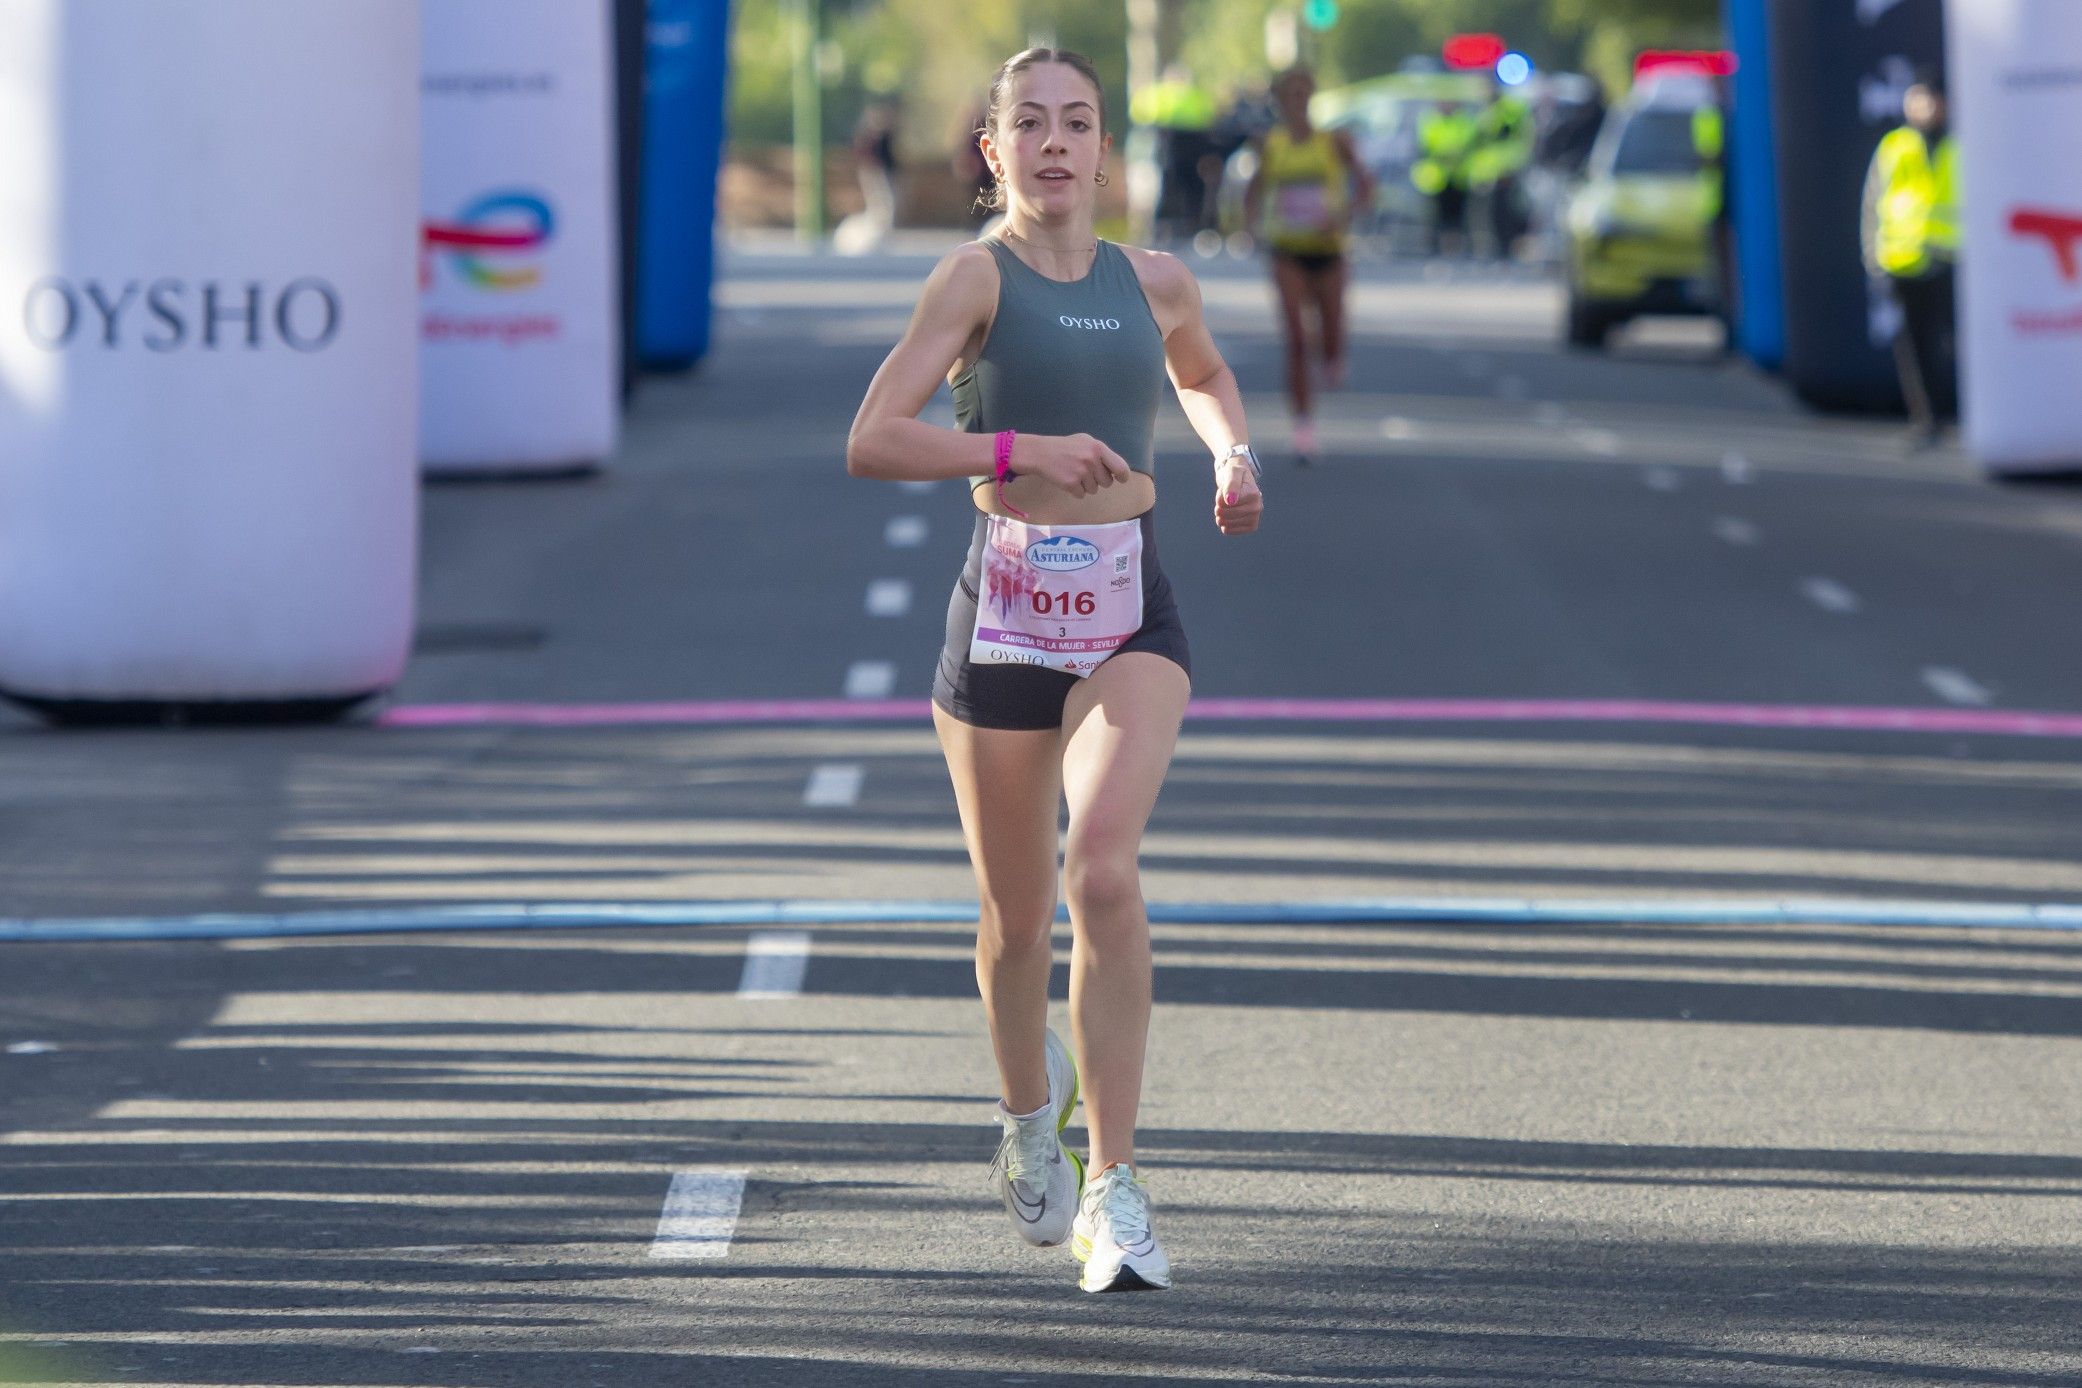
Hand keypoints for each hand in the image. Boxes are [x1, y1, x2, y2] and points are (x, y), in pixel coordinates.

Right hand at [1016, 433, 1132, 497]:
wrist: (1040, 453)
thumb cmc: (1065, 447)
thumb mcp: (1085, 442)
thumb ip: (1101, 453)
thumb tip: (1118, 470)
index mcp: (1098, 448)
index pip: (1120, 467)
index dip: (1123, 476)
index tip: (1121, 479)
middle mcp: (1092, 460)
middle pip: (1107, 482)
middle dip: (1098, 480)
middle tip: (1085, 472)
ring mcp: (1081, 472)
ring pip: (1094, 490)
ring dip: (1085, 485)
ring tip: (1074, 473)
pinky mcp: (1071, 484)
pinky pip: (1081, 495)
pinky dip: (1075, 490)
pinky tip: (1067, 479)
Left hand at [1214, 459, 1262, 535]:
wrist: (1241, 480)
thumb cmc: (1235, 474)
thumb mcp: (1233, 472)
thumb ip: (1231, 484)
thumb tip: (1230, 501)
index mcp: (1253, 494)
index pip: (1226, 503)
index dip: (1220, 496)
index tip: (1225, 489)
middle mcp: (1257, 507)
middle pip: (1225, 514)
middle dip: (1219, 506)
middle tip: (1224, 498)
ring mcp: (1255, 518)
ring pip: (1225, 524)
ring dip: (1220, 515)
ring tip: (1226, 507)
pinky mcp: (1251, 526)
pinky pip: (1228, 531)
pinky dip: (1223, 524)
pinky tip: (1228, 517)